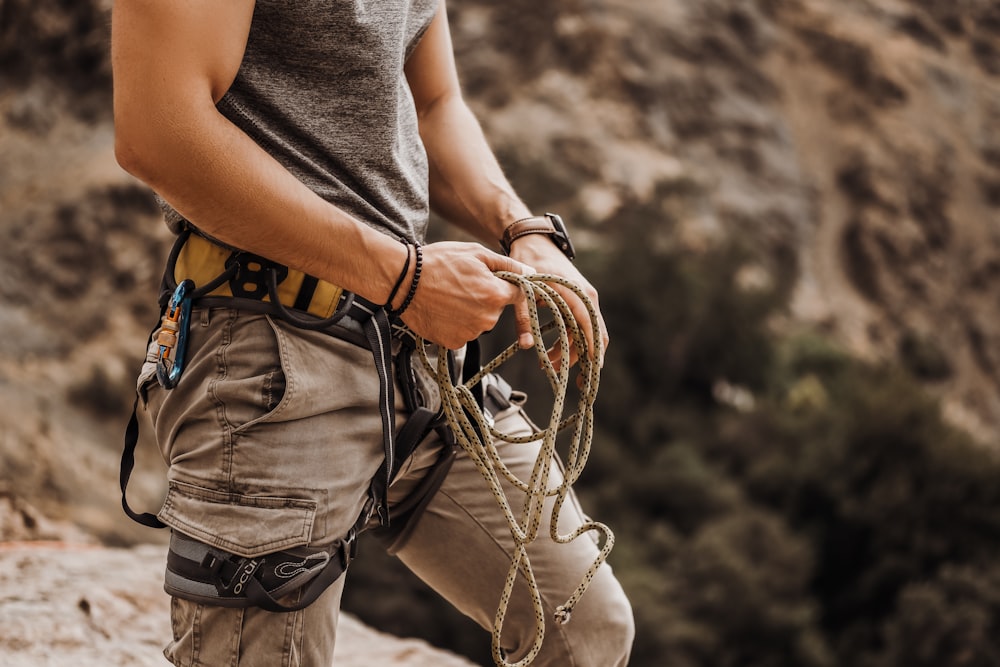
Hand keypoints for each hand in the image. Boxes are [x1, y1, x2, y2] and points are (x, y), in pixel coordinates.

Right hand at [399, 241, 534, 348]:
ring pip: (479, 322)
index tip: (492, 281)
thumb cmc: (439, 262)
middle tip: (462, 284)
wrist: (403, 281)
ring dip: (470, 312)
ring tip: (448, 296)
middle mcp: (487, 318)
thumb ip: (508, 266)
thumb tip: (532, 273)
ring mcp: (470, 333)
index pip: (517, 295)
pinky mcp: (453, 342)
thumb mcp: (476, 253)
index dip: (505, 286)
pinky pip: (462, 334)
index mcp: (496, 295)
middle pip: (496, 310)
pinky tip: (442, 310)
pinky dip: (455, 324)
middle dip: (485, 299)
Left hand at [507, 235, 608, 369]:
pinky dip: (568, 341)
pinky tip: (552, 352)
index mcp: (578, 294)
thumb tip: (527, 345)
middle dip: (585, 360)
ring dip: (570, 351)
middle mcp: (587, 297)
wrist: (533, 240)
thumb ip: (525, 316)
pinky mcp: (577, 300)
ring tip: (547, 363)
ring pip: (584, 334)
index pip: (592, 329)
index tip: (589, 375)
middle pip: (593, 336)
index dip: (593, 354)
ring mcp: (584, 299)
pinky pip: (578, 326)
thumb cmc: (529, 261)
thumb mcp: (524, 290)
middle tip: (570, 380)